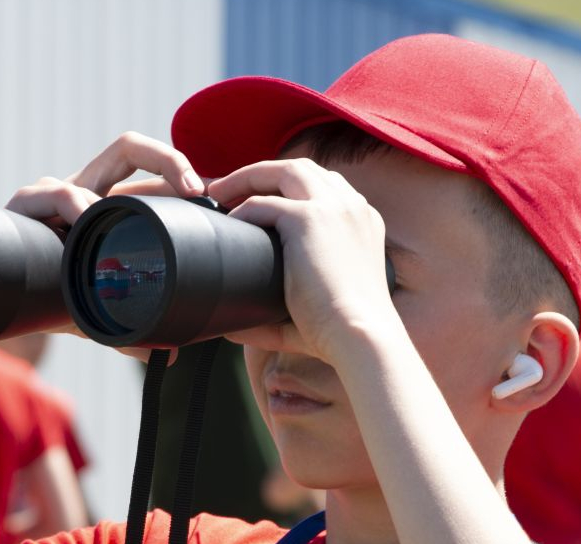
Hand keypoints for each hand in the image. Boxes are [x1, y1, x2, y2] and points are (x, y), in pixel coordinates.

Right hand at [4, 132, 205, 361]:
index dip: (187, 180)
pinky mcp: (24, 204)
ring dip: (142, 182)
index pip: (153, 176)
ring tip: (149, 220)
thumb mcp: (94, 314)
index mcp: (106, 207)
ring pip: (107, 159)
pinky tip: (88, 223)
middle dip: (173, 158)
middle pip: (133, 148)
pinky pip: (58, 193)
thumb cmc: (44, 302)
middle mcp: (85, 189)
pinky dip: (78, 205)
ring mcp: (55, 190)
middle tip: (199, 189)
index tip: (217, 202)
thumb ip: (132, 331)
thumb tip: (171, 356)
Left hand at [208, 158, 396, 362]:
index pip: (324, 185)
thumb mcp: (317, 309)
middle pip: (302, 169)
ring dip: (248, 177)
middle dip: (263, 173)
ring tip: (218, 191)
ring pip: (284, 171)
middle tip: (227, 190)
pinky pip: (265, 202)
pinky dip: (244, 209)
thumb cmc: (342, 335)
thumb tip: (235, 329)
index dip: (290, 187)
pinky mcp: (309, 220)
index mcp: (362, 222)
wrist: (361, 337)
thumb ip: (276, 317)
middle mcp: (351, 207)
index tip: (260, 199)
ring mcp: (332, 208)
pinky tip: (229, 221)